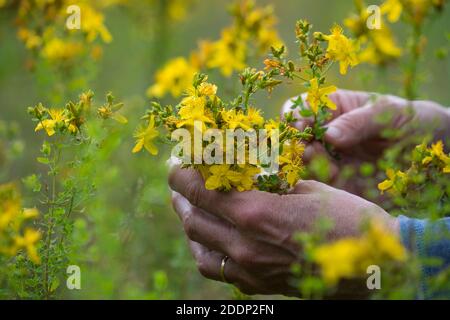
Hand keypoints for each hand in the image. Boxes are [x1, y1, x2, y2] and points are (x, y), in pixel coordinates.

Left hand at [169, 167, 398, 295]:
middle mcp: (244, 243)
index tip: (177, 162)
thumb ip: (269, 181)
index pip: (201, 189)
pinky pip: (214, 267)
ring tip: (187, 203)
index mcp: (256, 212)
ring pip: (198, 244)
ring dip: (188, 220)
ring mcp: (248, 268)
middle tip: (180, 179)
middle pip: (192, 217)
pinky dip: (203, 248)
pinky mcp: (256, 283)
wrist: (373, 267)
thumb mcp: (307, 187)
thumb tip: (246, 169)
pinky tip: (207, 236)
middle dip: (181, 194)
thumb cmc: (346, 219)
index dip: (182, 173)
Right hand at [281, 90, 449, 195]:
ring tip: (333, 170)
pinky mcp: (337, 181)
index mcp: (333, 107)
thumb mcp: (389, 113)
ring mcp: (329, 158)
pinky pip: (318, 184)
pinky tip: (336, 181)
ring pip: (301, 163)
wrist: (433, 152)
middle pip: (295, 138)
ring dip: (307, 167)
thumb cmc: (412, 121)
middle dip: (297, 146)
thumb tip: (328, 135)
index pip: (302, 108)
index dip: (295, 117)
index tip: (301, 129)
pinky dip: (318, 184)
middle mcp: (324, 133)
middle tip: (313, 154)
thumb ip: (358, 122)